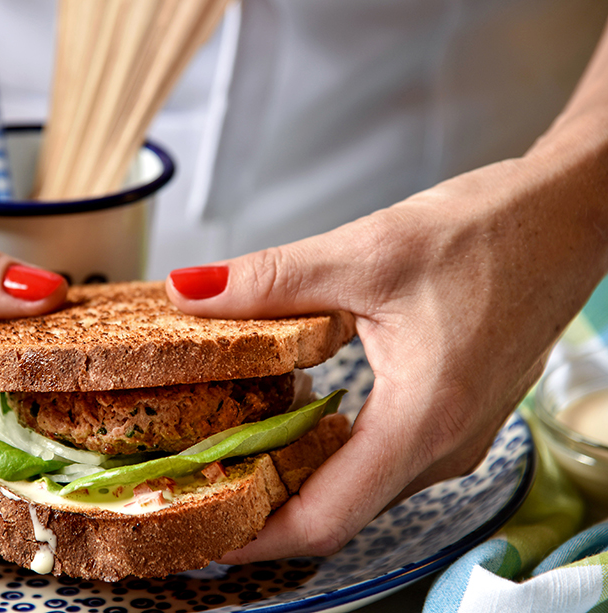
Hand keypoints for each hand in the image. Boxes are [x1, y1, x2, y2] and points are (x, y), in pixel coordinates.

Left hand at [167, 152, 607, 559]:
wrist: (568, 219)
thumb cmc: (492, 233)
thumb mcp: (366, 251)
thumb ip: (270, 280)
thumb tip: (187, 291)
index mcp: (423, 420)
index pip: (325, 518)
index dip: (255, 536)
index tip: (198, 530)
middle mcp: (443, 446)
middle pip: (336, 512)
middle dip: (261, 509)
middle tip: (193, 485)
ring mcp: (453, 438)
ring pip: (358, 487)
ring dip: (293, 480)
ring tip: (226, 456)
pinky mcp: (452, 419)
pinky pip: (380, 460)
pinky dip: (327, 454)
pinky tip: (289, 422)